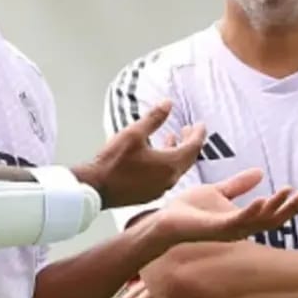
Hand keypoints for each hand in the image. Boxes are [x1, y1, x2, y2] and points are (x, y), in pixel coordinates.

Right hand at [75, 100, 205, 207]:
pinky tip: (157, 157)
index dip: (198, 133)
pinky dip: (167, 163)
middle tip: (189, 130)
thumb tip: (168, 103)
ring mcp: (160, 188)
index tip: (201, 125)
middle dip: (190, 142)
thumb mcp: (134, 133)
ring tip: (172, 139)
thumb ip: (154, 118)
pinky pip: (166, 177)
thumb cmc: (113, 162)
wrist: (96, 188)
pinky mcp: (149, 194)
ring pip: (177, 168)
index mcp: (170, 164)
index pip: (193, 146)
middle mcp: (169, 179)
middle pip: (188, 159)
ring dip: (178, 152)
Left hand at [151, 168, 297, 246]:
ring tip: (288, 192)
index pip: (271, 214)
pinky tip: (261, 200)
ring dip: (275, 207)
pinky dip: (250, 211)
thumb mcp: (218, 191)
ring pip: (259, 222)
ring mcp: (229, 230)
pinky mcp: (215, 228)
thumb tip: (260, 172)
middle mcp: (239, 228)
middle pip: (272, 221)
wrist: (165, 219)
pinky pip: (237, 221)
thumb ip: (238, 184)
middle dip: (289, 208)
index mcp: (241, 220)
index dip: (289, 205)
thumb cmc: (189, 209)